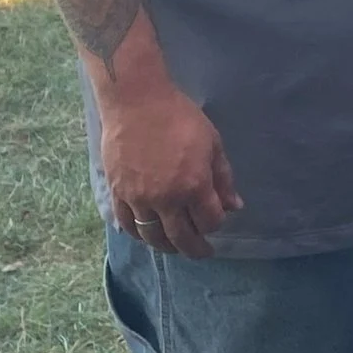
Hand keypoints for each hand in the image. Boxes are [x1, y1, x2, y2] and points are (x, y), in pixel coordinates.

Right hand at [98, 81, 242, 258]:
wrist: (135, 100)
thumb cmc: (179, 117)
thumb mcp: (212, 143)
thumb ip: (223, 178)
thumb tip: (235, 207)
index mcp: (194, 186)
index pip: (210, 222)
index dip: (216, 224)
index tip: (217, 218)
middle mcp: (166, 199)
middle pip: (182, 238)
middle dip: (196, 249)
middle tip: (202, 252)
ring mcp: (139, 198)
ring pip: (153, 237)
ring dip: (167, 247)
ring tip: (175, 246)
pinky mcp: (118, 192)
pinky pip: (128, 224)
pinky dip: (139, 235)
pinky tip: (147, 235)